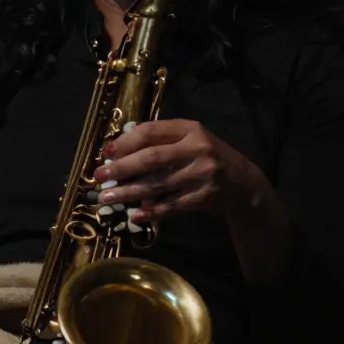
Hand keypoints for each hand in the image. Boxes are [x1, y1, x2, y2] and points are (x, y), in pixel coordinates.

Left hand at [91, 119, 267, 224]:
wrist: (243, 183)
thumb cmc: (206, 157)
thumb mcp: (189, 139)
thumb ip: (161, 140)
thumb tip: (117, 150)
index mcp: (190, 129)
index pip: (151, 132)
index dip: (125, 142)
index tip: (105, 153)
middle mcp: (197, 149)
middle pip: (152, 158)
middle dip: (122, 168)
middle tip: (100, 177)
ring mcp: (202, 174)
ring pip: (158, 185)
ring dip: (129, 193)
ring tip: (107, 198)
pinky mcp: (205, 197)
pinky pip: (172, 206)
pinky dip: (152, 211)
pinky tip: (135, 214)